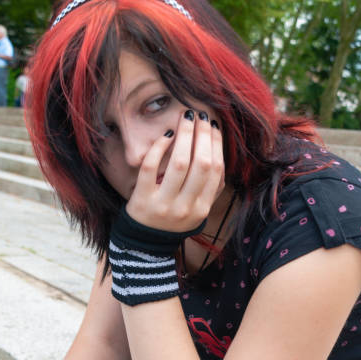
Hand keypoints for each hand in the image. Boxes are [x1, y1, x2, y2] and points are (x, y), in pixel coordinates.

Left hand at [126, 109, 224, 232]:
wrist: (144, 243)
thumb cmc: (173, 219)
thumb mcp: (197, 209)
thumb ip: (210, 188)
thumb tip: (218, 152)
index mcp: (202, 209)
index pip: (215, 170)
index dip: (216, 144)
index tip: (213, 126)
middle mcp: (185, 208)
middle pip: (200, 164)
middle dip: (202, 135)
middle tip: (199, 115)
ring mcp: (163, 205)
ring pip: (179, 163)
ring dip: (184, 136)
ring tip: (185, 118)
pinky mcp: (142, 201)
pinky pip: (150, 168)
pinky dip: (158, 148)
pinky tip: (165, 135)